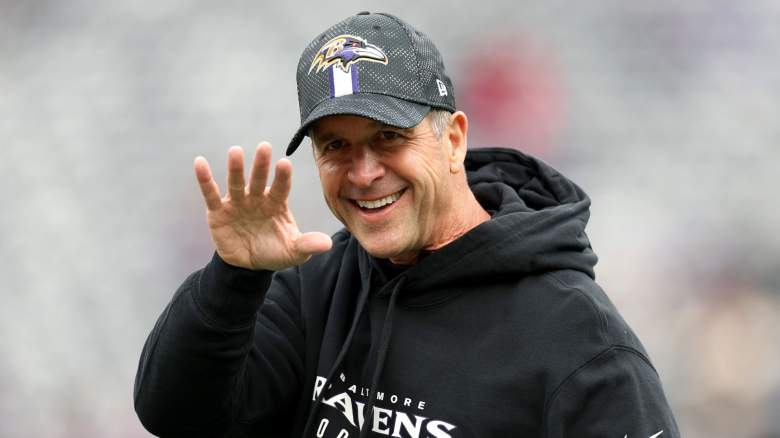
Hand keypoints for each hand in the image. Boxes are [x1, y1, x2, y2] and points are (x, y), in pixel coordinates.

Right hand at [194, 143, 331, 270]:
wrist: (248, 265)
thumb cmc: (274, 252)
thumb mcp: (293, 252)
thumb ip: (307, 245)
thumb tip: (327, 244)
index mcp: (276, 204)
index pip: (281, 188)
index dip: (282, 177)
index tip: (284, 163)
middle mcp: (257, 199)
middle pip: (259, 180)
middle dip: (261, 165)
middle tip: (264, 146)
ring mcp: (237, 203)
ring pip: (236, 183)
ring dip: (235, 168)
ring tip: (235, 151)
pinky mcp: (218, 212)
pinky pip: (210, 194)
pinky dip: (205, 179)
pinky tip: (199, 162)